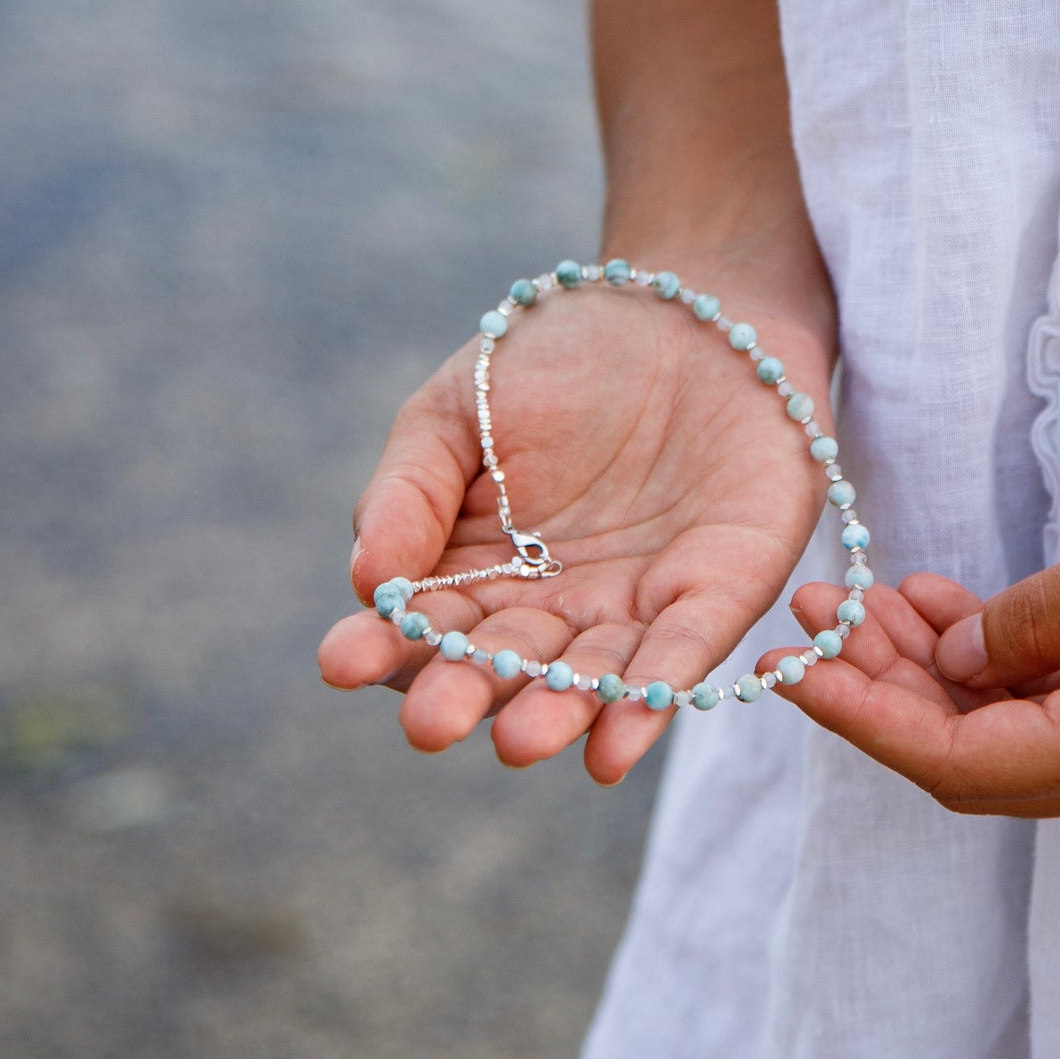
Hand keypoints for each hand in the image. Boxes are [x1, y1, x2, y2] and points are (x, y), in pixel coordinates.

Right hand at [318, 269, 834, 784]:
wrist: (689, 310)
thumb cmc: (560, 358)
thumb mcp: (459, 407)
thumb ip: (409, 492)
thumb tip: (366, 583)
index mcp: (482, 566)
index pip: (427, 622)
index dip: (385, 645)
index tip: (341, 662)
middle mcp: (555, 604)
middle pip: (505, 664)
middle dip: (467, 694)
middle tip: (429, 723)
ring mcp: (636, 605)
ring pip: (591, 676)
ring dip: (558, 714)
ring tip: (519, 741)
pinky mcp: (718, 592)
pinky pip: (683, 652)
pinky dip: (652, 696)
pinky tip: (615, 749)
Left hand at [765, 443, 1059, 816]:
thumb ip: (1038, 619)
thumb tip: (955, 655)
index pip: (956, 764)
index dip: (862, 722)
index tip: (789, 673)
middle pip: (967, 750)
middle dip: (878, 688)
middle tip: (813, 615)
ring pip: (1000, 723)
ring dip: (923, 666)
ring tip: (860, 597)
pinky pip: (1047, 695)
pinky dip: (985, 653)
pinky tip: (939, 601)